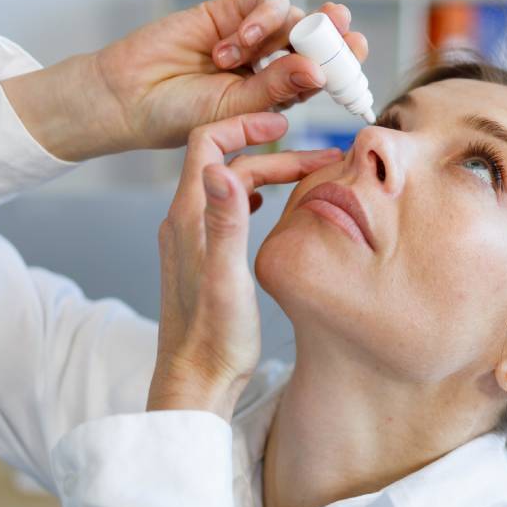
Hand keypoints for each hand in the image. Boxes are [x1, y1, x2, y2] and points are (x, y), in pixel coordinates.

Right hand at [1, 0, 367, 161]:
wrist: (129, 99)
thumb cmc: (180, 118)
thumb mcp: (234, 110)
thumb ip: (275, 88)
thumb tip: (318, 71)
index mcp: (279, 94)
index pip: (323, 76)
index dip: (344, 67)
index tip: (359, 64)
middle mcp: (271, 63)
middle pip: (316, 40)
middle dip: (335, 37)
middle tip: (347, 35)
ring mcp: (252, 36)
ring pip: (293, 18)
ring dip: (279, 33)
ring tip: (240, 57)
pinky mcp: (230, 11)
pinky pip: (265, 4)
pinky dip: (257, 20)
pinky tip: (231, 44)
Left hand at [146, 113, 340, 418]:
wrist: (195, 381)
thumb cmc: (215, 337)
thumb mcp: (226, 276)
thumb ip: (226, 221)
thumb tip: (221, 169)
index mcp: (190, 217)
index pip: (207, 142)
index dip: (245, 125)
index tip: (285, 125)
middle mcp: (185, 222)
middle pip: (225, 163)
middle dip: (273, 153)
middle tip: (320, 160)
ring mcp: (191, 240)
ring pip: (229, 186)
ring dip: (267, 174)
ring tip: (306, 177)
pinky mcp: (201, 258)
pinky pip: (226, 210)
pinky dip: (253, 196)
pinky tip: (269, 206)